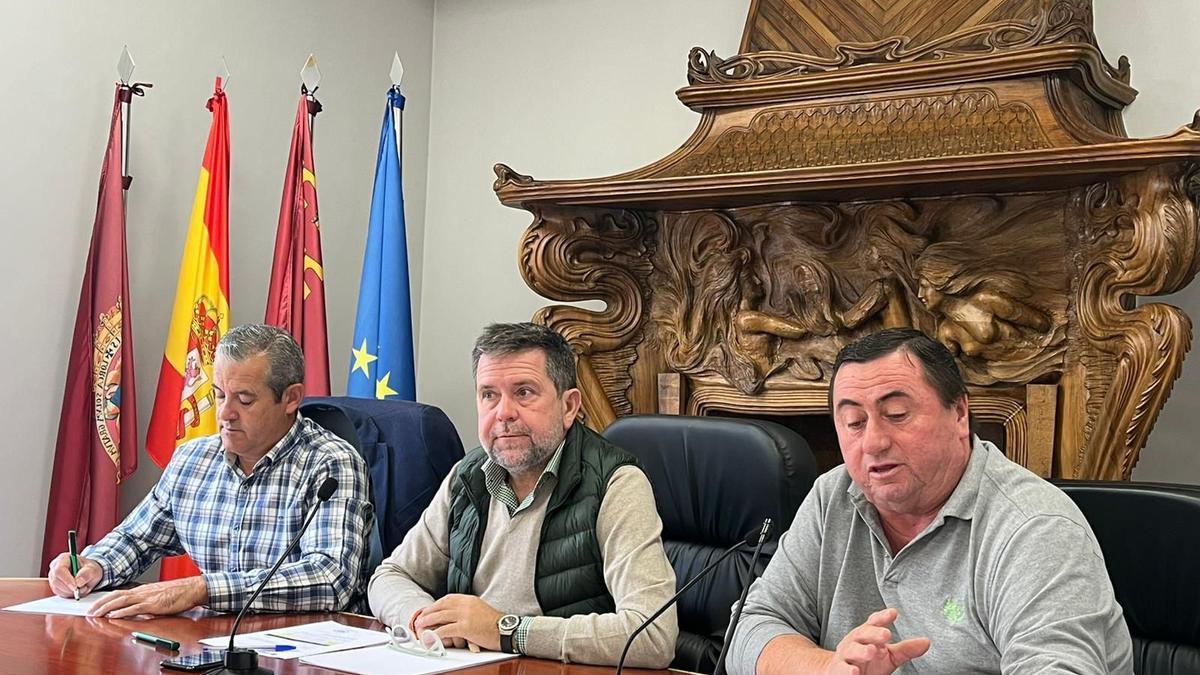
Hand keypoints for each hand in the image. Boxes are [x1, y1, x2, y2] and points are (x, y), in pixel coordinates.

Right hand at [47, 552, 101, 598]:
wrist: (89, 574)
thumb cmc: (90, 569)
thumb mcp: (93, 570)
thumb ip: (87, 574)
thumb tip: (78, 582)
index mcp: (63, 558)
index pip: (59, 570)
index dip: (67, 580)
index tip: (76, 587)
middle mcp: (55, 567)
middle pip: (56, 580)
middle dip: (70, 588)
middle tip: (82, 588)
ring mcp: (53, 577)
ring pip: (57, 588)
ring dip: (71, 592)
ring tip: (82, 587)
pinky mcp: (55, 586)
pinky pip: (59, 593)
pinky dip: (69, 594)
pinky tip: (77, 589)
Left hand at [88, 576, 208, 618]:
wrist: (191, 589)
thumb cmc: (178, 593)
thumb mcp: (158, 597)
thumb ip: (146, 602)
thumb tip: (137, 610)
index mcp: (143, 590)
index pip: (119, 593)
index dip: (105, 599)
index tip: (95, 605)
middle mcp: (142, 591)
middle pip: (116, 596)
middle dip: (100, 604)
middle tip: (88, 611)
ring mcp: (147, 597)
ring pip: (121, 601)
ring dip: (106, 607)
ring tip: (95, 614)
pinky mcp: (153, 604)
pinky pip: (134, 608)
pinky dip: (122, 611)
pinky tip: (113, 615)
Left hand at [413, 594, 502, 650]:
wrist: (506, 630)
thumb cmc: (494, 623)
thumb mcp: (480, 609)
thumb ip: (467, 609)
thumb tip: (455, 614)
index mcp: (469, 599)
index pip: (447, 599)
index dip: (436, 604)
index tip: (428, 609)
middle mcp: (466, 604)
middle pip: (441, 605)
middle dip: (428, 612)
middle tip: (419, 617)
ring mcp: (465, 615)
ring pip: (441, 616)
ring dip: (428, 621)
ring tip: (419, 625)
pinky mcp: (465, 627)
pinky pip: (446, 629)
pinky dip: (436, 633)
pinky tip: (430, 636)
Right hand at [824, 608, 929, 674]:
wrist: (838, 672)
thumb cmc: (867, 663)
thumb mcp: (887, 655)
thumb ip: (905, 649)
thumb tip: (926, 642)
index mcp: (866, 635)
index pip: (873, 622)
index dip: (882, 617)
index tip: (893, 613)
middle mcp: (854, 642)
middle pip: (862, 634)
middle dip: (873, 633)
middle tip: (886, 634)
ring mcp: (845, 656)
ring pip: (851, 651)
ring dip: (861, 651)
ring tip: (871, 651)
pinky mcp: (837, 670)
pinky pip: (841, 669)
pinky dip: (846, 670)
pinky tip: (854, 671)